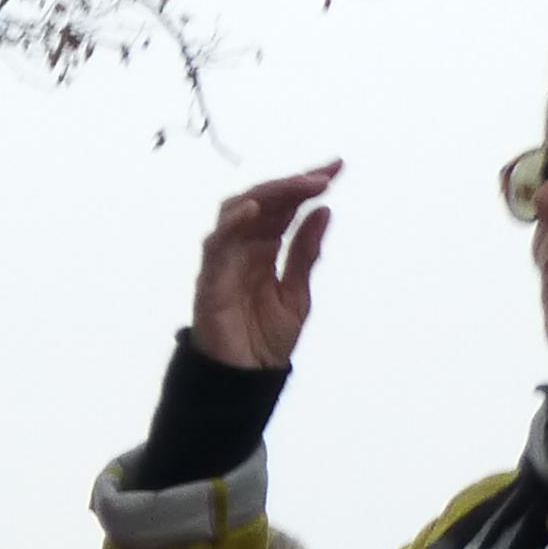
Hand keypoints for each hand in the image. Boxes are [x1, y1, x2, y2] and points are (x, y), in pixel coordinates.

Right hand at [191, 163, 338, 369]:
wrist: (245, 380)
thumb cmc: (265, 340)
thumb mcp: (297, 293)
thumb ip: (305, 253)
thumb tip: (324, 212)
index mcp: (264, 249)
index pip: (285, 207)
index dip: (306, 186)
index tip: (336, 168)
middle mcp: (243, 248)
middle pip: (263, 202)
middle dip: (292, 185)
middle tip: (323, 176)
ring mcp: (224, 261)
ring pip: (238, 212)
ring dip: (268, 195)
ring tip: (298, 186)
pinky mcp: (211, 280)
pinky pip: (216, 245)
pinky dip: (232, 224)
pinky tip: (253, 208)